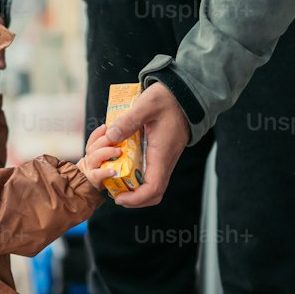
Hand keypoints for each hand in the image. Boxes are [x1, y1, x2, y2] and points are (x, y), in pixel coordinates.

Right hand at [76, 123, 123, 190]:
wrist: (87, 191)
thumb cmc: (102, 173)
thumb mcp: (106, 159)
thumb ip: (112, 149)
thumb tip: (126, 137)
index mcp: (93, 153)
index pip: (93, 139)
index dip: (98, 133)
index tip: (105, 127)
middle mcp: (90, 159)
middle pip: (94, 146)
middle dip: (105, 140)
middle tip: (117, 137)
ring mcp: (91, 169)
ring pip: (94, 157)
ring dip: (107, 152)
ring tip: (118, 152)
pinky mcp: (93, 181)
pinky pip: (97, 175)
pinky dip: (105, 172)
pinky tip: (113, 171)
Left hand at [104, 83, 189, 207]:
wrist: (184, 94)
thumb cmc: (167, 98)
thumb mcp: (146, 105)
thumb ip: (128, 121)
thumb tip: (110, 136)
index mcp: (162, 154)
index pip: (153, 188)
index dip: (136, 199)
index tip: (119, 198)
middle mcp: (165, 161)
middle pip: (153, 192)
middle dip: (134, 199)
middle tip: (114, 192)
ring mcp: (164, 158)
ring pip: (151, 184)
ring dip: (135, 188)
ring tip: (115, 180)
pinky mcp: (161, 153)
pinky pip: (150, 172)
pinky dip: (136, 175)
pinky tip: (122, 165)